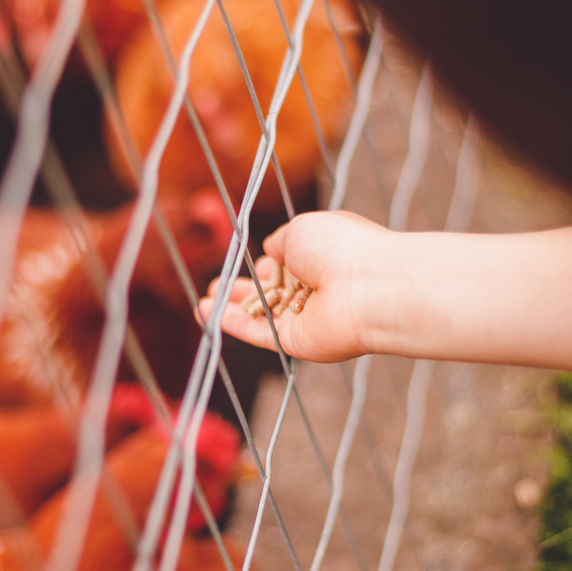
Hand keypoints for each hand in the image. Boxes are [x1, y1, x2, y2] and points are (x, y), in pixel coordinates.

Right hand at [198, 211, 390, 361]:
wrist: (368, 287)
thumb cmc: (340, 248)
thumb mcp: (302, 229)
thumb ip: (281, 241)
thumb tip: (269, 248)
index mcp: (320, 256)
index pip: (286, 263)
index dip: (266, 263)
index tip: (246, 261)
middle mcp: (313, 288)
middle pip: (271, 291)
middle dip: (244, 289)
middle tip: (216, 286)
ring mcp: (304, 317)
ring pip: (261, 314)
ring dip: (232, 308)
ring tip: (203, 303)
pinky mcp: (295, 341)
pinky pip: (259, 332)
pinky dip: (233, 324)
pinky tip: (208, 315)